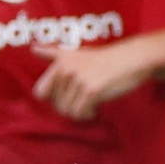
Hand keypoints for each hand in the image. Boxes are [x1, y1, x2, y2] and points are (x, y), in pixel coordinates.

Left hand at [31, 37, 159, 120]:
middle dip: (69, 107)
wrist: (131, 59)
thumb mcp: (76, 53)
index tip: (67, 95)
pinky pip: (80, 113)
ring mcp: (79, 80)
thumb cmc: (103, 59)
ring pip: (67, 111)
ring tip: (89, 104)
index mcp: (60, 62)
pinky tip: (95, 109)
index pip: (40, 92)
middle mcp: (66, 70)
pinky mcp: (92, 91)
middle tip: (83, 100)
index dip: (53, 99)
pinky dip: (87, 115)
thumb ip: (53, 53)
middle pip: (56, 105)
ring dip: (79, 112)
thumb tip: (33, 48)